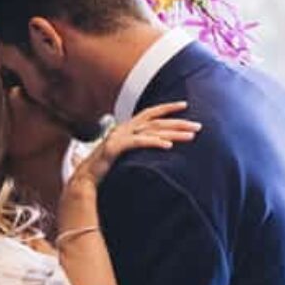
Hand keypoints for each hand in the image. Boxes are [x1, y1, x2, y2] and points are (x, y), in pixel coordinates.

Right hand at [66, 102, 199, 194]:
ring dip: (173, 134)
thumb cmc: (106, 168)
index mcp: (127, 127)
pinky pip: (139, 143)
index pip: (150, 112)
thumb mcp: (125, 153)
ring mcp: (119, 137)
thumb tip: (157, 145)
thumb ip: (138, 145)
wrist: (85, 179)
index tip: (185, 105)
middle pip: (157, 122)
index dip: (167, 107)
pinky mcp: (116, 148)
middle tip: (198, 126)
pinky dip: (154, 143)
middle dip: (179, 123)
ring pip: (151, 131)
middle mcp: (124, 128)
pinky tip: (168, 147)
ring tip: (190, 136)